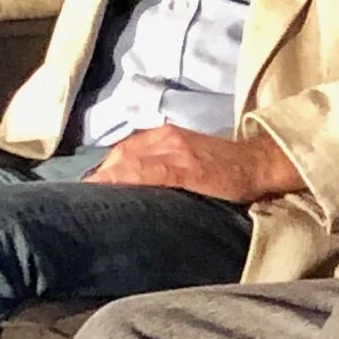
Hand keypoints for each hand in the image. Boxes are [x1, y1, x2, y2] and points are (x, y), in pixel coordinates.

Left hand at [84, 124, 304, 202]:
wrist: (259, 164)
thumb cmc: (226, 168)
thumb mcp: (190, 159)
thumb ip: (164, 166)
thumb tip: (136, 188)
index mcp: (165, 135)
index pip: (123, 151)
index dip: (103, 170)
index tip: (87, 191)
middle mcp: (166, 137)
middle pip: (120, 155)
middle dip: (99, 177)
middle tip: (80, 202)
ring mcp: (175, 150)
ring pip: (129, 162)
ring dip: (106, 181)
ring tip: (88, 203)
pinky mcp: (186, 167)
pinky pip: (148, 172)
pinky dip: (126, 181)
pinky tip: (112, 194)